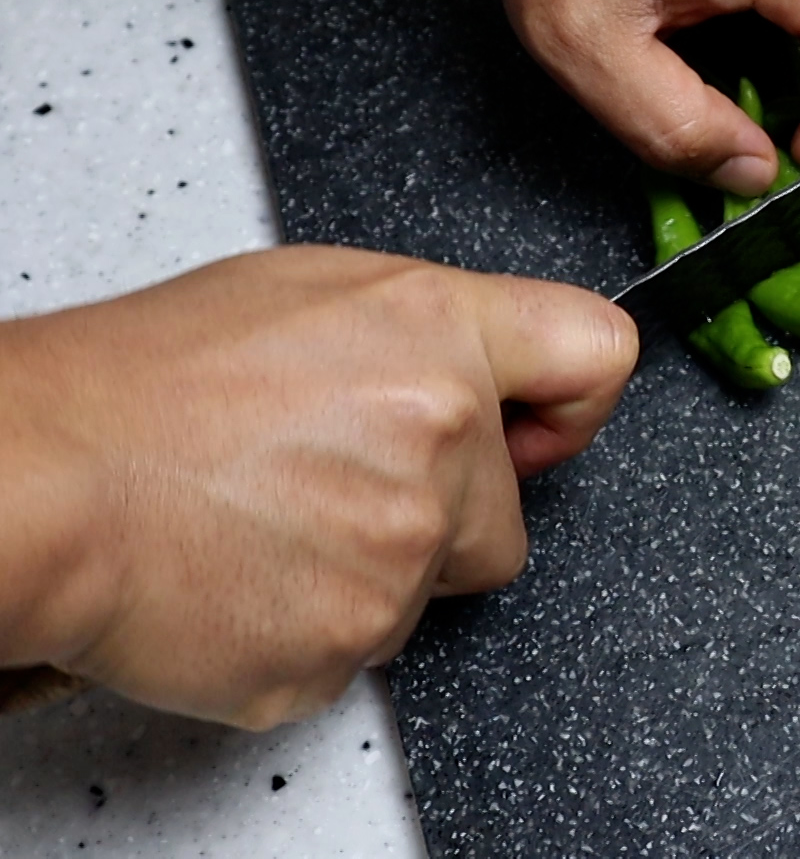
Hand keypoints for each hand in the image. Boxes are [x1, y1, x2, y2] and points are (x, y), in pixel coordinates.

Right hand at [0, 246, 636, 728]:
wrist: (39, 482)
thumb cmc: (139, 385)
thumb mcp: (305, 297)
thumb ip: (424, 338)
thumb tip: (485, 381)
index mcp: (436, 336)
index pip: (597, 356)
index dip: (574, 406)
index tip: (543, 430)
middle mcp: (440, 441)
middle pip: (507, 518)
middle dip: (443, 518)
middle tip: (333, 487)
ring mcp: (400, 553)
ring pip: (430, 590)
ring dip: (371, 572)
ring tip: (268, 522)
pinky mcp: (347, 645)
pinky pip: (362, 649)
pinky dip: (313, 626)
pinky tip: (248, 575)